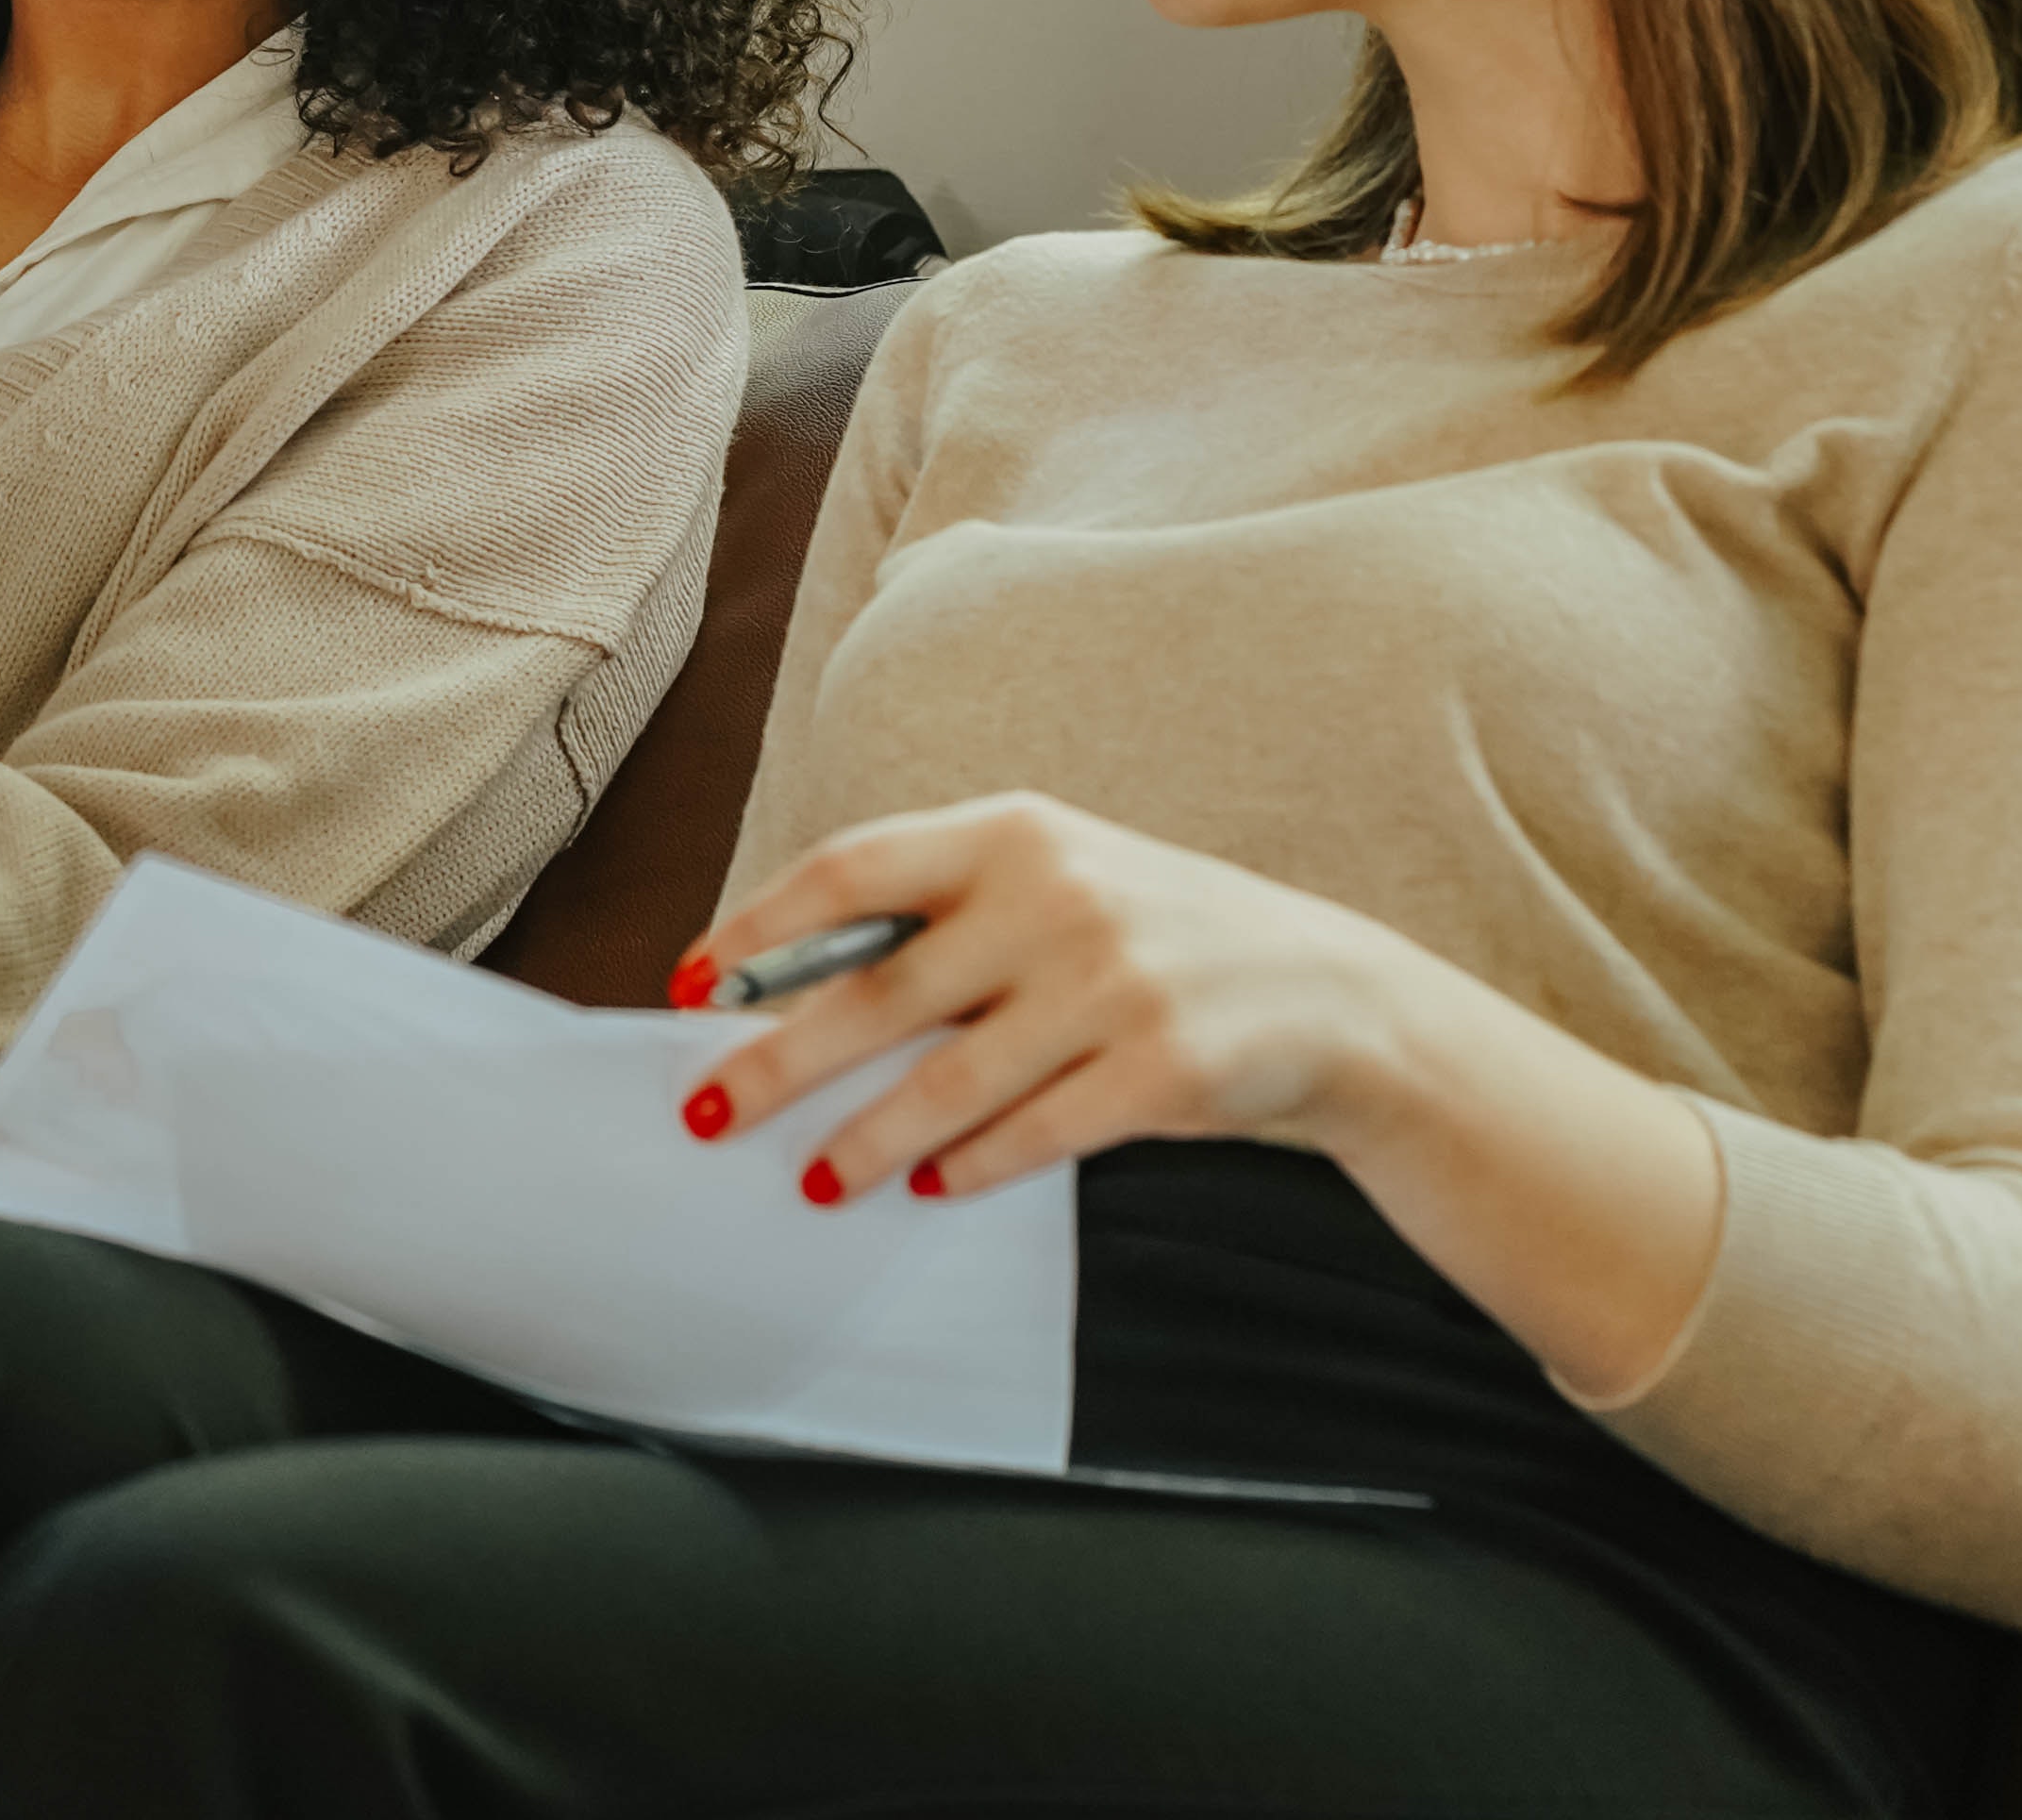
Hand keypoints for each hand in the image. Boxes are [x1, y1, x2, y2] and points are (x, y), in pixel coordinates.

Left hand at [679, 791, 1439, 1203]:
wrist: (1331, 992)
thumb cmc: (1154, 936)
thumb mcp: (1056, 882)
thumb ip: (942, 916)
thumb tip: (788, 986)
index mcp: (1012, 834)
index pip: (851, 872)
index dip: (759, 928)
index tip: (690, 983)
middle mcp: (1055, 896)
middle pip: (879, 990)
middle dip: (781, 1060)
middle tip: (709, 1112)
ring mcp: (1112, 982)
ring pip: (950, 1079)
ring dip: (871, 1139)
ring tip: (817, 1182)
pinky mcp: (1163, 1067)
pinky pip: (1037, 1130)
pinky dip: (973, 1165)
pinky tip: (931, 1188)